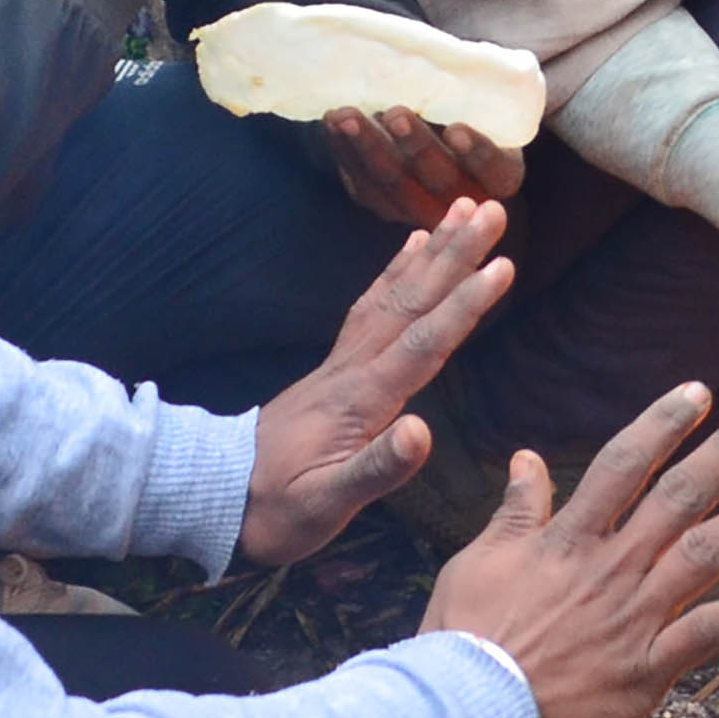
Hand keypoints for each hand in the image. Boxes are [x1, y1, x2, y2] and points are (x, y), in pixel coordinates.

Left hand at [239, 202, 511, 563]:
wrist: (215, 494)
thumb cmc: (276, 509)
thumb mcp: (325, 504)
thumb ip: (376, 469)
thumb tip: (422, 431)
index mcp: (361, 399)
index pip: (423, 344)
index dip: (464, 305)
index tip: (503, 265)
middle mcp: (354, 368)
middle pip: (411, 301)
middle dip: (455, 255)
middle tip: (492, 208)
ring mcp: (342, 362)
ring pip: (393, 294)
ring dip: (432, 252)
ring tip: (461, 210)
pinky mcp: (336, 366)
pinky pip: (372, 305)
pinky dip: (396, 271)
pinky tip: (414, 248)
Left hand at [324, 104, 527, 229]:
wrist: (435, 122)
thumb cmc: (466, 104)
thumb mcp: (482, 99)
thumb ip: (476, 92)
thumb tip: (460, 64)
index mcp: (500, 175)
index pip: (494, 169)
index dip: (477, 152)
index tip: (456, 129)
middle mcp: (463, 199)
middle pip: (440, 180)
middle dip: (415, 146)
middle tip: (395, 113)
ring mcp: (420, 208)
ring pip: (395, 186)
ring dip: (369, 148)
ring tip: (347, 116)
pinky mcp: (384, 205)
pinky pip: (364, 185)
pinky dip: (346, 154)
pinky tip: (332, 125)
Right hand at [422, 383, 718, 717]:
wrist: (469, 710)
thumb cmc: (466, 636)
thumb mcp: (479, 560)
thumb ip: (516, 511)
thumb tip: (527, 459)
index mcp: (570, 538)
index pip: (625, 465)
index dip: (663, 424)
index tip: (699, 393)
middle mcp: (612, 568)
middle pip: (680, 496)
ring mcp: (635, 617)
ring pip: (706, 554)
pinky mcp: (647, 669)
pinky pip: (706, 633)